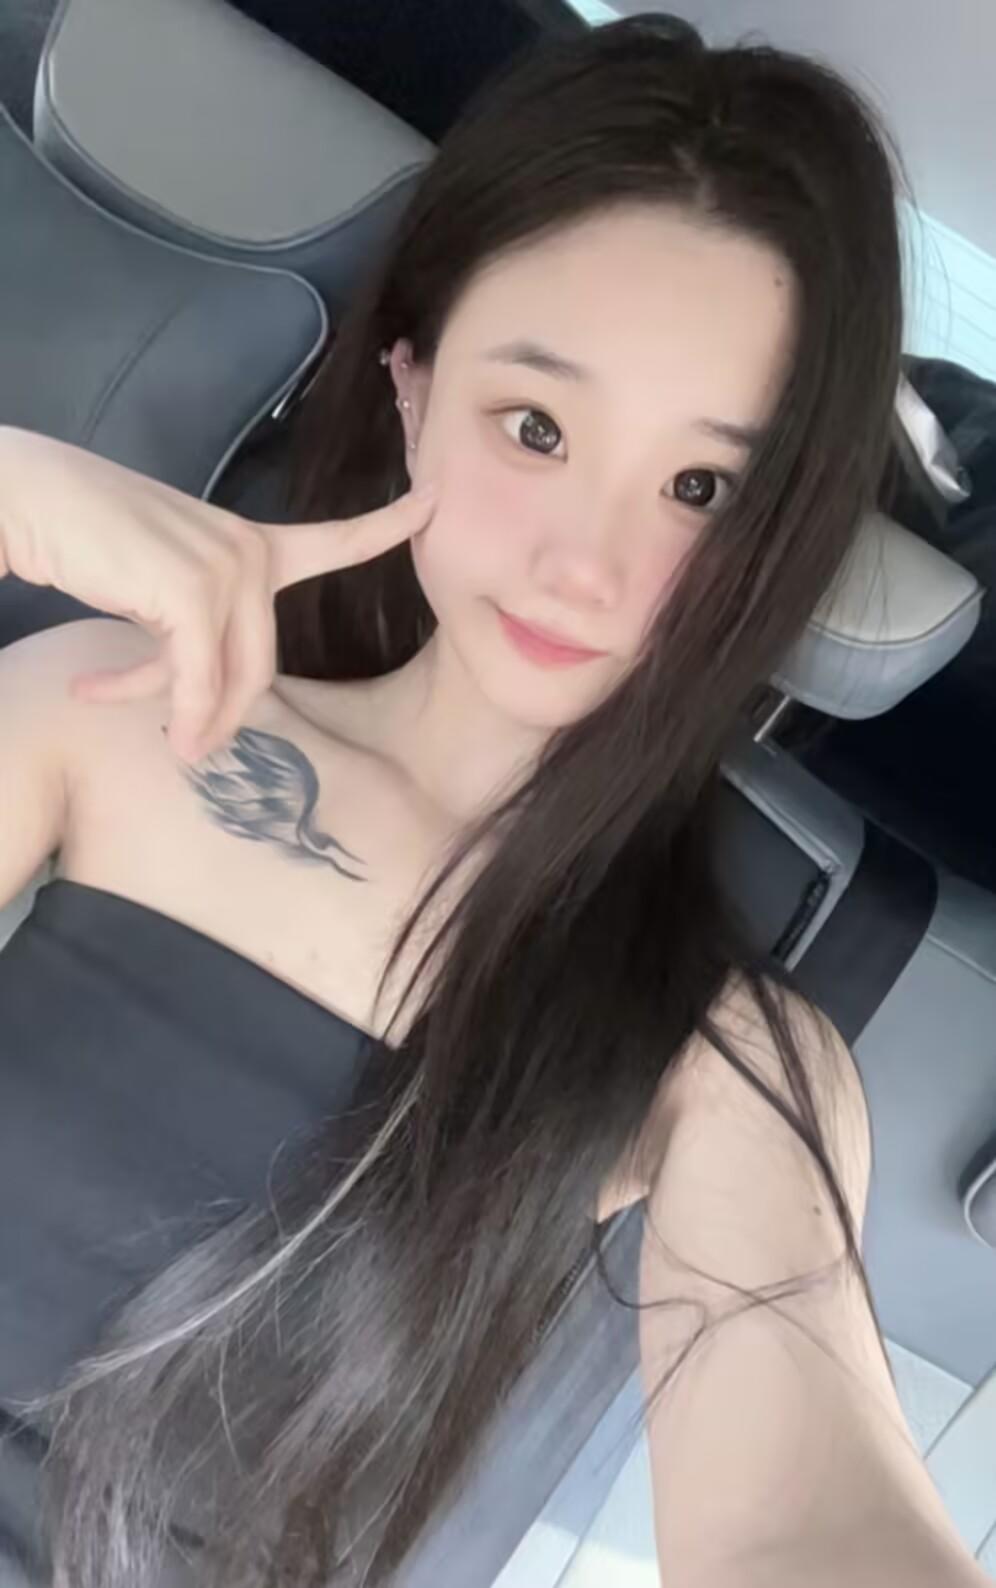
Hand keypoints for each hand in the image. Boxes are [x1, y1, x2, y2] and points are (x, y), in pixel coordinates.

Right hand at [0, 427, 436, 761]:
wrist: (26, 499)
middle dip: (218, 714)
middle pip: (261, 665)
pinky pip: (196, 676)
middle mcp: (250, 551)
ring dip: (189, 719)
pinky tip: (103, 694)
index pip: (335, 538)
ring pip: (232, 678)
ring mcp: (228, 566)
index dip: (389, 526)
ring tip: (146, 729)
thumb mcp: (154, 592)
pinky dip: (168, 706)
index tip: (435, 503)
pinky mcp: (194, 589)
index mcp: (250, 543)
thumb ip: (193, 638)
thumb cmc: (84, 540)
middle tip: (181, 745)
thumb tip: (198, 710)